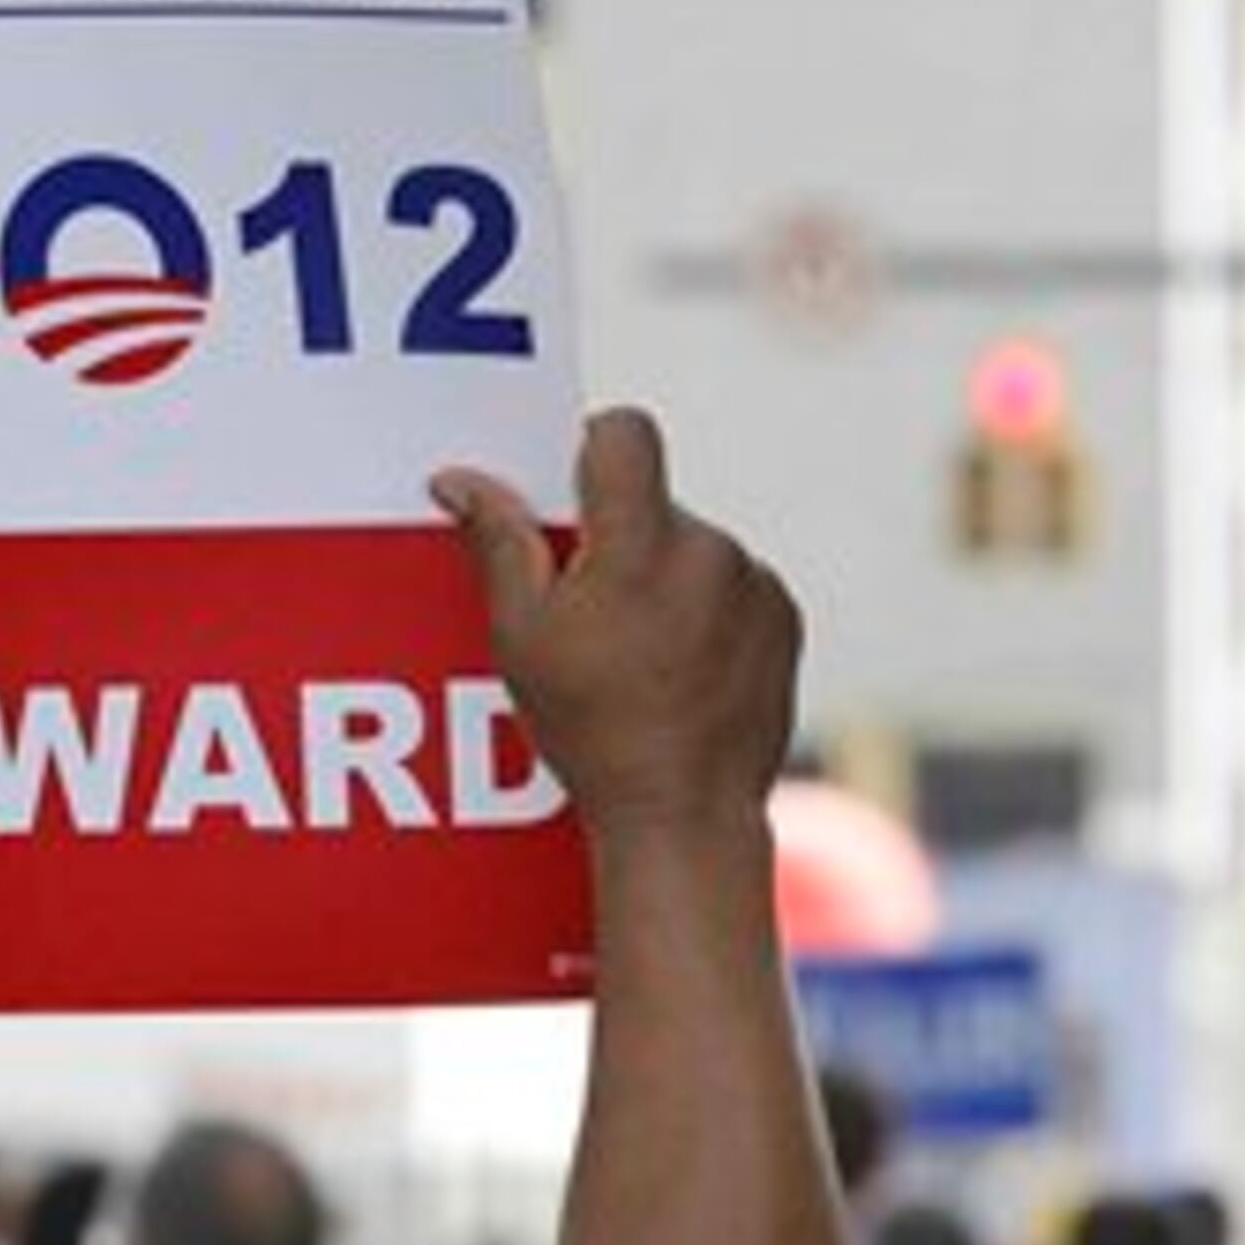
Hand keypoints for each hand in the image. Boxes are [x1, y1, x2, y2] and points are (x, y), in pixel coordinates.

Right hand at [432, 410, 800, 847]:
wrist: (685, 811)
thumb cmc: (591, 730)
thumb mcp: (523, 637)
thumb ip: (498, 543)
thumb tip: (460, 480)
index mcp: (640, 546)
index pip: (625, 433)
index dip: (593, 447)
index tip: (573, 492)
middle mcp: (709, 551)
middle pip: (654, 502)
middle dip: (620, 538)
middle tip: (590, 612)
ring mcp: (754, 583)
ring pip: (695, 545)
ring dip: (666, 577)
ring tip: (638, 654)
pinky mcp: (784, 616)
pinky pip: (736, 583)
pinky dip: (709, 609)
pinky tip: (681, 669)